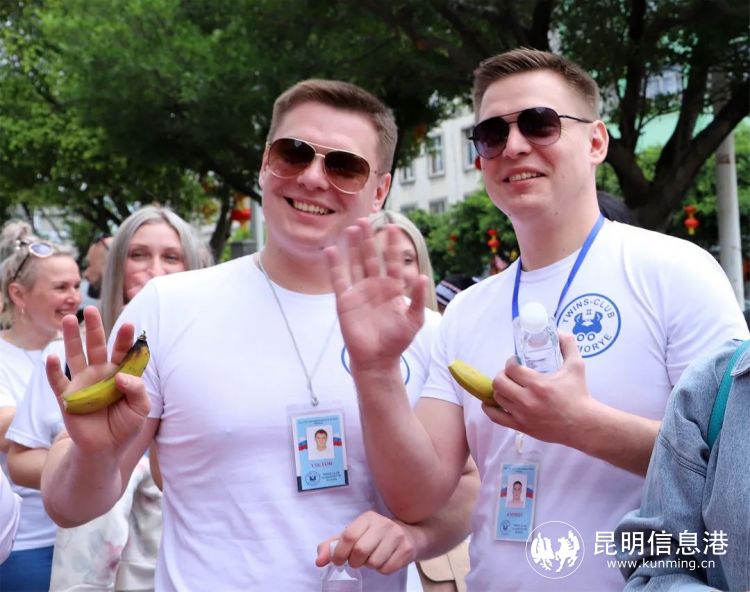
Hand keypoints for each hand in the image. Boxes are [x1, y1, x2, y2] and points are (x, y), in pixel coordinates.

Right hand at [45, 306, 149, 457]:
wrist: (105, 450)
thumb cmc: (125, 426)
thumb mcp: (140, 409)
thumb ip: (137, 390)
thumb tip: (121, 376)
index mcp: (121, 374)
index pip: (123, 352)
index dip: (125, 339)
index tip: (128, 325)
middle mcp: (101, 374)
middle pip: (97, 346)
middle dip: (95, 328)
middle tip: (91, 309)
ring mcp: (83, 383)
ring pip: (76, 356)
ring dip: (72, 338)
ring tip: (69, 318)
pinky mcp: (67, 397)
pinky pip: (57, 381)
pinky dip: (53, 370)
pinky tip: (51, 356)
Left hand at [315, 511, 416, 574]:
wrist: (408, 536)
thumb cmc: (375, 536)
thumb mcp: (353, 535)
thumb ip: (332, 546)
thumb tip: (319, 561)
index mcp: (368, 517)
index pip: (348, 536)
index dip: (340, 553)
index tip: (338, 561)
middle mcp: (384, 523)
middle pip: (360, 551)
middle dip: (355, 562)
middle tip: (357, 561)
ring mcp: (397, 536)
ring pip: (374, 562)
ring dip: (369, 565)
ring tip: (373, 557)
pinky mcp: (407, 549)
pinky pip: (387, 569)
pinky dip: (382, 569)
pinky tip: (385, 560)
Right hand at [325, 219, 426, 372]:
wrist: (377, 358)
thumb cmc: (397, 341)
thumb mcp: (414, 320)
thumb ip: (419, 299)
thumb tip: (424, 278)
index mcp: (393, 288)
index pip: (394, 261)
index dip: (392, 245)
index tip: (392, 226)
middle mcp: (375, 286)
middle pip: (371, 257)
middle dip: (369, 239)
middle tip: (365, 219)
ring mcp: (359, 291)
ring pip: (355, 263)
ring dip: (353, 247)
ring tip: (351, 228)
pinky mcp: (345, 300)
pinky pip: (339, 279)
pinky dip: (334, 265)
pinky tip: (332, 249)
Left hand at [483, 332, 599, 447]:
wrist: (583, 425)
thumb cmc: (579, 394)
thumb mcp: (576, 366)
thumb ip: (568, 345)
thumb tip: (559, 331)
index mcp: (538, 384)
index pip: (511, 368)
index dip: (511, 362)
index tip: (516, 361)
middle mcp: (527, 400)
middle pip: (499, 382)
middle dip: (503, 374)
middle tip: (511, 374)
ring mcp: (522, 415)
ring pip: (497, 397)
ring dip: (500, 389)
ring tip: (509, 386)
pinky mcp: (520, 427)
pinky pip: (495, 417)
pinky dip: (490, 408)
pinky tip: (495, 402)